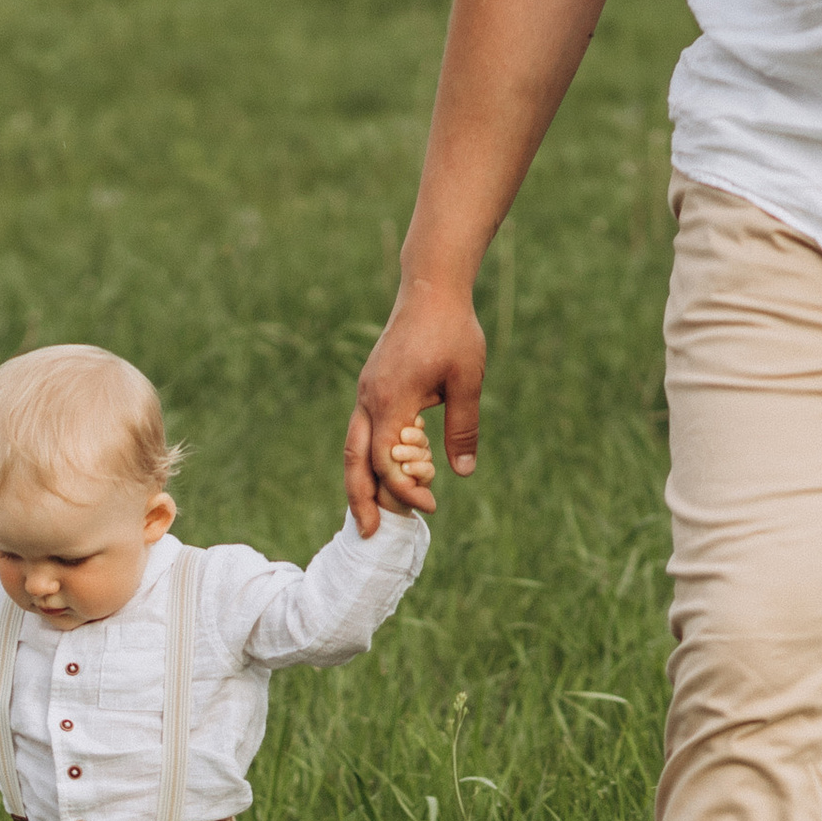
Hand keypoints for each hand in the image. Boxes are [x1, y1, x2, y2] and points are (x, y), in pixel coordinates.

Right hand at [346, 276, 485, 535]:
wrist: (431, 287)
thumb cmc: (454, 329)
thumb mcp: (468, 379)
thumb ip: (463, 427)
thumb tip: (463, 473)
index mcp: (391, 397)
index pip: (387, 459)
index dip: (405, 488)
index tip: (431, 504)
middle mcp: (370, 397)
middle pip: (355, 459)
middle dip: (360, 499)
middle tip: (369, 533)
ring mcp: (366, 392)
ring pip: (353, 447)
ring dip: (359, 483)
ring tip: (368, 514)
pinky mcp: (372, 387)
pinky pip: (363, 432)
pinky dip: (367, 459)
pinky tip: (380, 477)